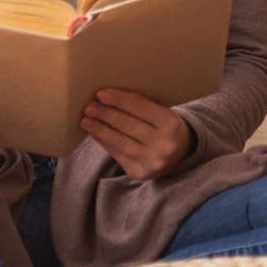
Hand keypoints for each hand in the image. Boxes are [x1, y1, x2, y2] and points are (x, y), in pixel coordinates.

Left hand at [80, 88, 195, 179]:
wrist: (181, 154)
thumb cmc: (164, 127)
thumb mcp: (161, 113)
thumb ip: (139, 107)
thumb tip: (106, 98)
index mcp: (171, 123)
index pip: (140, 107)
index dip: (119, 100)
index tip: (100, 94)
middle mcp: (164, 144)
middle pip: (128, 125)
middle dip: (105, 114)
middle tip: (89, 107)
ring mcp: (152, 161)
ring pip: (120, 142)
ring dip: (99, 130)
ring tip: (86, 120)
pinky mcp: (140, 172)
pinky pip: (117, 155)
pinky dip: (104, 142)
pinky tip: (94, 133)